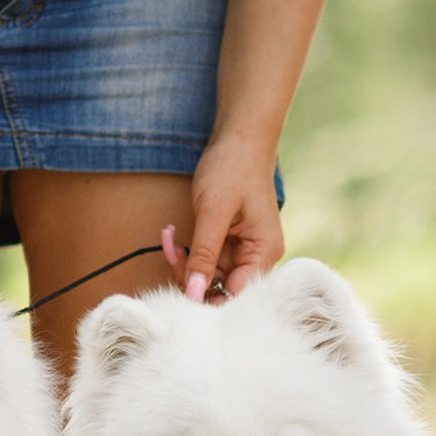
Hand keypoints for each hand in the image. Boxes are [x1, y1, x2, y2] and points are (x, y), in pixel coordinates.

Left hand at [171, 132, 284, 301]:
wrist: (239, 139)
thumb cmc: (233, 168)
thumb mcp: (213, 213)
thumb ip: (204, 256)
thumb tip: (194, 294)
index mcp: (264, 253)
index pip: (237, 294)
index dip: (208, 296)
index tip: (180, 286)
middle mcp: (258, 257)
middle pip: (221, 289)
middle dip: (190, 276)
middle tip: (172, 251)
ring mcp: (243, 251)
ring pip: (208, 277)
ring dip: (184, 263)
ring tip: (170, 237)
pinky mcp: (229, 244)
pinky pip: (205, 261)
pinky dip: (186, 252)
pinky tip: (173, 235)